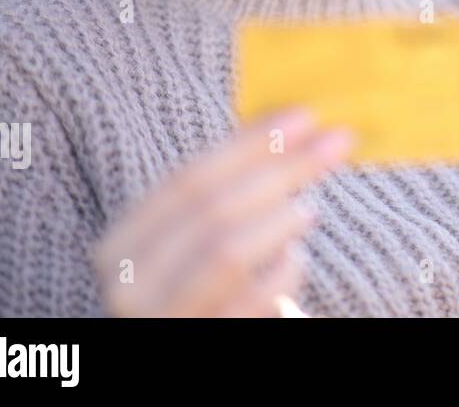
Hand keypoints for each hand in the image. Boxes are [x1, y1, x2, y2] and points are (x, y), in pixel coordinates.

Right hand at [93, 108, 352, 316]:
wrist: (186, 343)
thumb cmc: (199, 295)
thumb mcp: (190, 245)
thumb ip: (222, 196)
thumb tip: (293, 125)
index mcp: (121, 245)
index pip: (189, 178)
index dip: (249, 143)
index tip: (304, 117)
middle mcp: (130, 283)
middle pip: (214, 207)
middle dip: (281, 168)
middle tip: (337, 143)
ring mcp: (163, 318)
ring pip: (226, 250)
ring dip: (278, 219)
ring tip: (311, 208)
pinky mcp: (204, 340)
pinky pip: (251, 299)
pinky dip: (282, 272)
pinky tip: (295, 260)